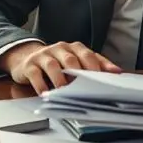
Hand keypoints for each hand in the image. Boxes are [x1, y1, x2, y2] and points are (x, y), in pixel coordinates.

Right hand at [0, 41, 121, 93]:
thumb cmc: (56, 63)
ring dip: (60, 79)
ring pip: (53, 65)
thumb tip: (116, 73)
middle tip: (86, 86)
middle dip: (79, 72)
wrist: (26, 58)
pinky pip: (36, 74)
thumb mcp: (75, 62)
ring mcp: (44, 56)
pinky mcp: (30, 65)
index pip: (89, 55)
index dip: (99, 65)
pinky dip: (41, 85)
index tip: (109, 77)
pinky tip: (46, 94)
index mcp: (74, 48)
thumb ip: (94, 66)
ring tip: (64, 91)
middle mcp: (60, 49)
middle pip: (71, 59)